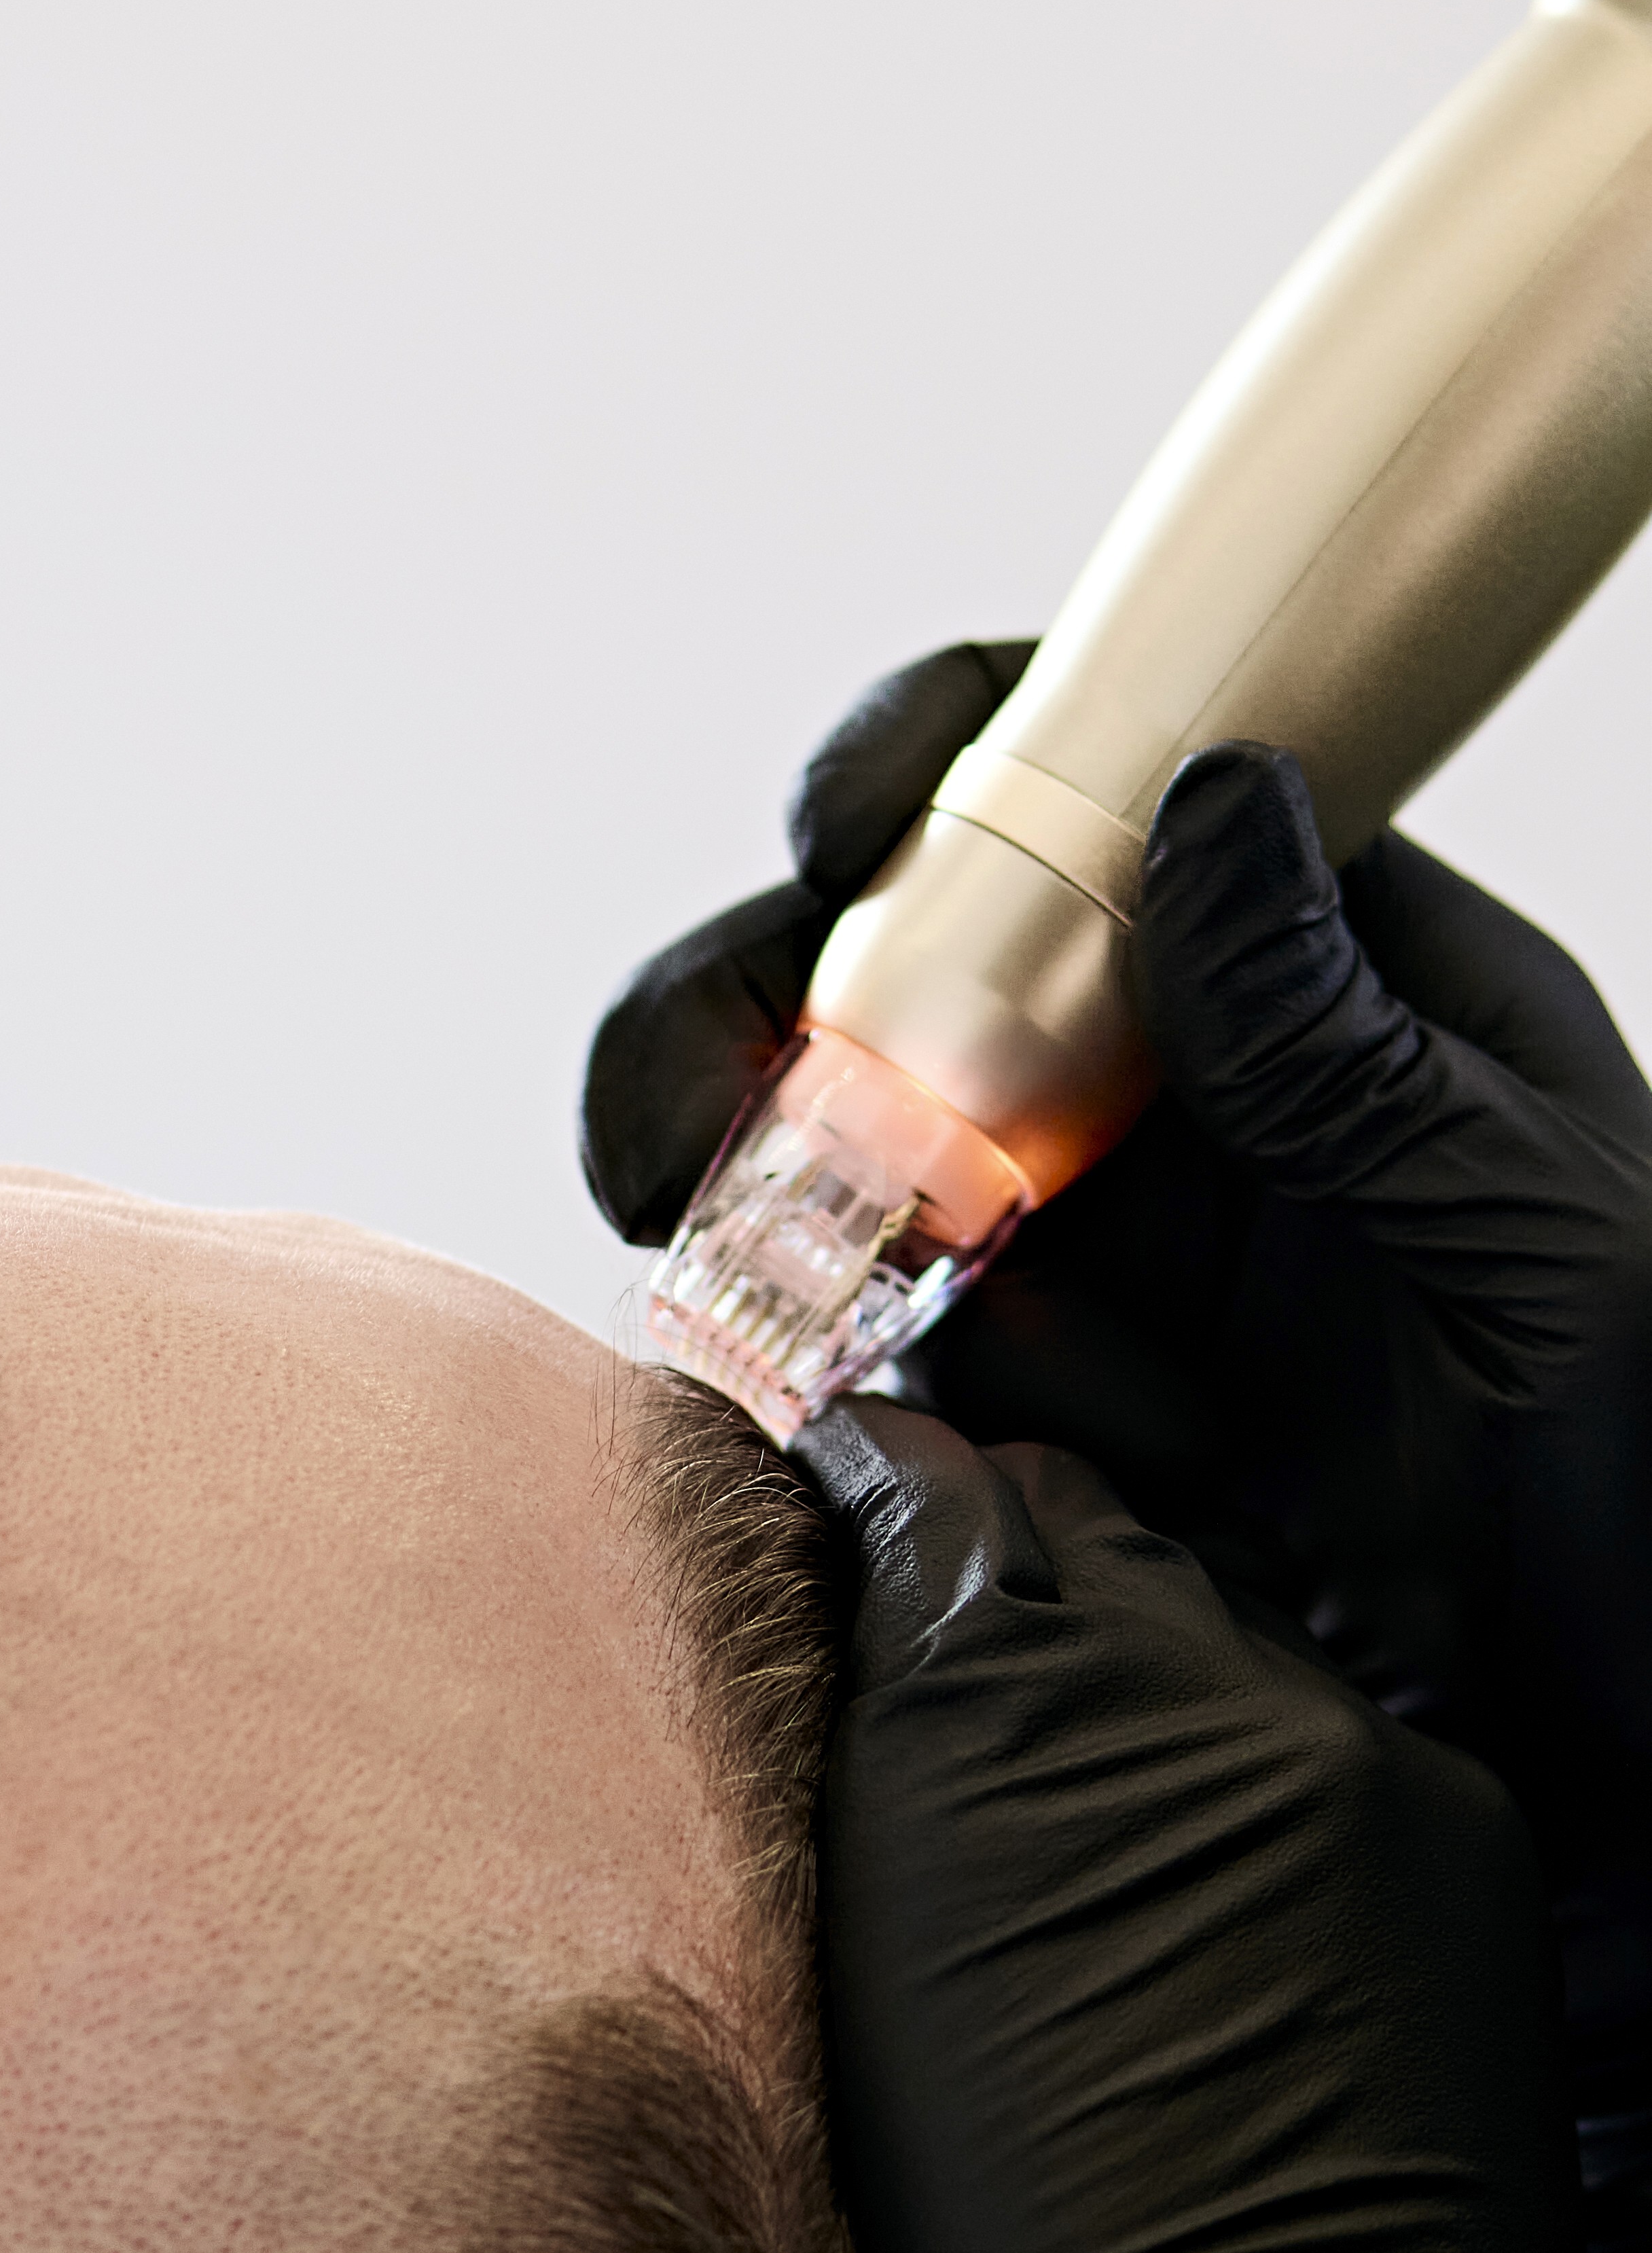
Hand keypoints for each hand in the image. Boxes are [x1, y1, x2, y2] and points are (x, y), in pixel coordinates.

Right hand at [585, 650, 1651, 2252]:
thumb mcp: (1557, 1256)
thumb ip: (1352, 1056)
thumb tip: (1203, 799)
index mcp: (1362, 1015)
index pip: (1128, 803)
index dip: (963, 765)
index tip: (848, 817)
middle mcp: (1225, 1139)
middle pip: (933, 985)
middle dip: (777, 1004)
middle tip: (695, 1096)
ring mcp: (1137, 1311)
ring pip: (867, 1180)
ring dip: (744, 1181)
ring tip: (698, 1241)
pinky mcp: (1060, 1486)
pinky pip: (876, 1396)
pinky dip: (788, 1380)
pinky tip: (759, 1389)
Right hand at [801, 1402, 1582, 2252]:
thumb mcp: (846, 1962)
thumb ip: (879, 1745)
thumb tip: (878, 1614)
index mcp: (985, 1689)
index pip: (936, 1482)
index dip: (886, 1495)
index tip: (848, 1513)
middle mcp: (1184, 1678)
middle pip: (1090, 1532)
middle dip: (1021, 1581)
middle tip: (960, 1678)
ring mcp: (1343, 1756)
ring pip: (1225, 1634)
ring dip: (1159, 1698)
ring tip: (1099, 1834)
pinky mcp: (1457, 1842)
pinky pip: (1348, 1754)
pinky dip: (1281, 1804)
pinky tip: (1224, 1927)